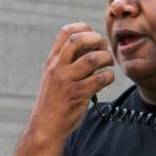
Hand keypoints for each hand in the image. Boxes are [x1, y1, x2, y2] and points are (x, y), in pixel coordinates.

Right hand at [31, 22, 114, 139]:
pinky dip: (109, 76)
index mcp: (52, 61)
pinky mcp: (78, 95)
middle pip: (78, 40)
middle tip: (104, 48)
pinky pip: (100, 79)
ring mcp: (67, 81)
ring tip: (108, 64)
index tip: (93, 35)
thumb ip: (67, 62)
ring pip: (92, 59)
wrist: (46, 126)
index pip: (65, 33)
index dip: (83, 28)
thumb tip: (90, 47)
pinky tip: (107, 79)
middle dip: (96, 39)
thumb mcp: (53, 77)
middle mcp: (58, 68)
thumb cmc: (54, 101)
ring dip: (106, 58)